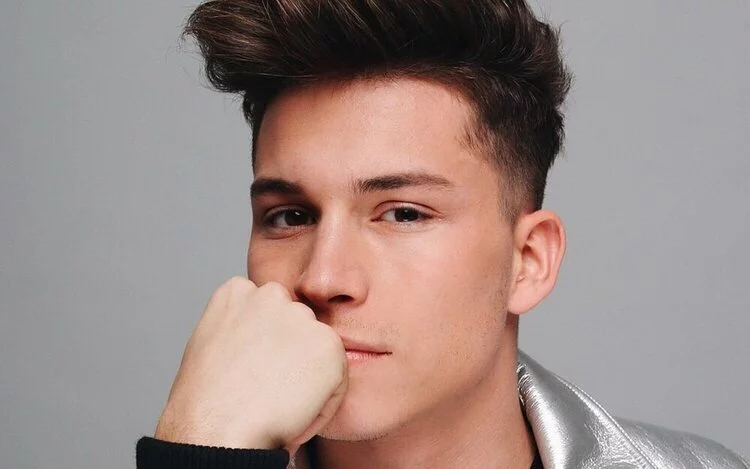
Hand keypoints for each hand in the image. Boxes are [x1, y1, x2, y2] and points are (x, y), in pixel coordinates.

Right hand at [154, 277, 347, 451]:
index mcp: (238, 292)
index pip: (269, 311)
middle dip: (291, 353)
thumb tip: (261, 337)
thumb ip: (240, 326)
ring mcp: (301, 316)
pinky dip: (325, 398)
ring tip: (280, 401)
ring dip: (309, 372)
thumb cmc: (207, 400)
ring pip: (317, 347)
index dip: (266, 346)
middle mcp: (272, 294)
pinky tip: (296, 412)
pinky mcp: (328, 343)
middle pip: (295, 323)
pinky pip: (337, 375)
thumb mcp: (213, 344)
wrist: (217, 428)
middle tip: (270, 388)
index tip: (255, 370)